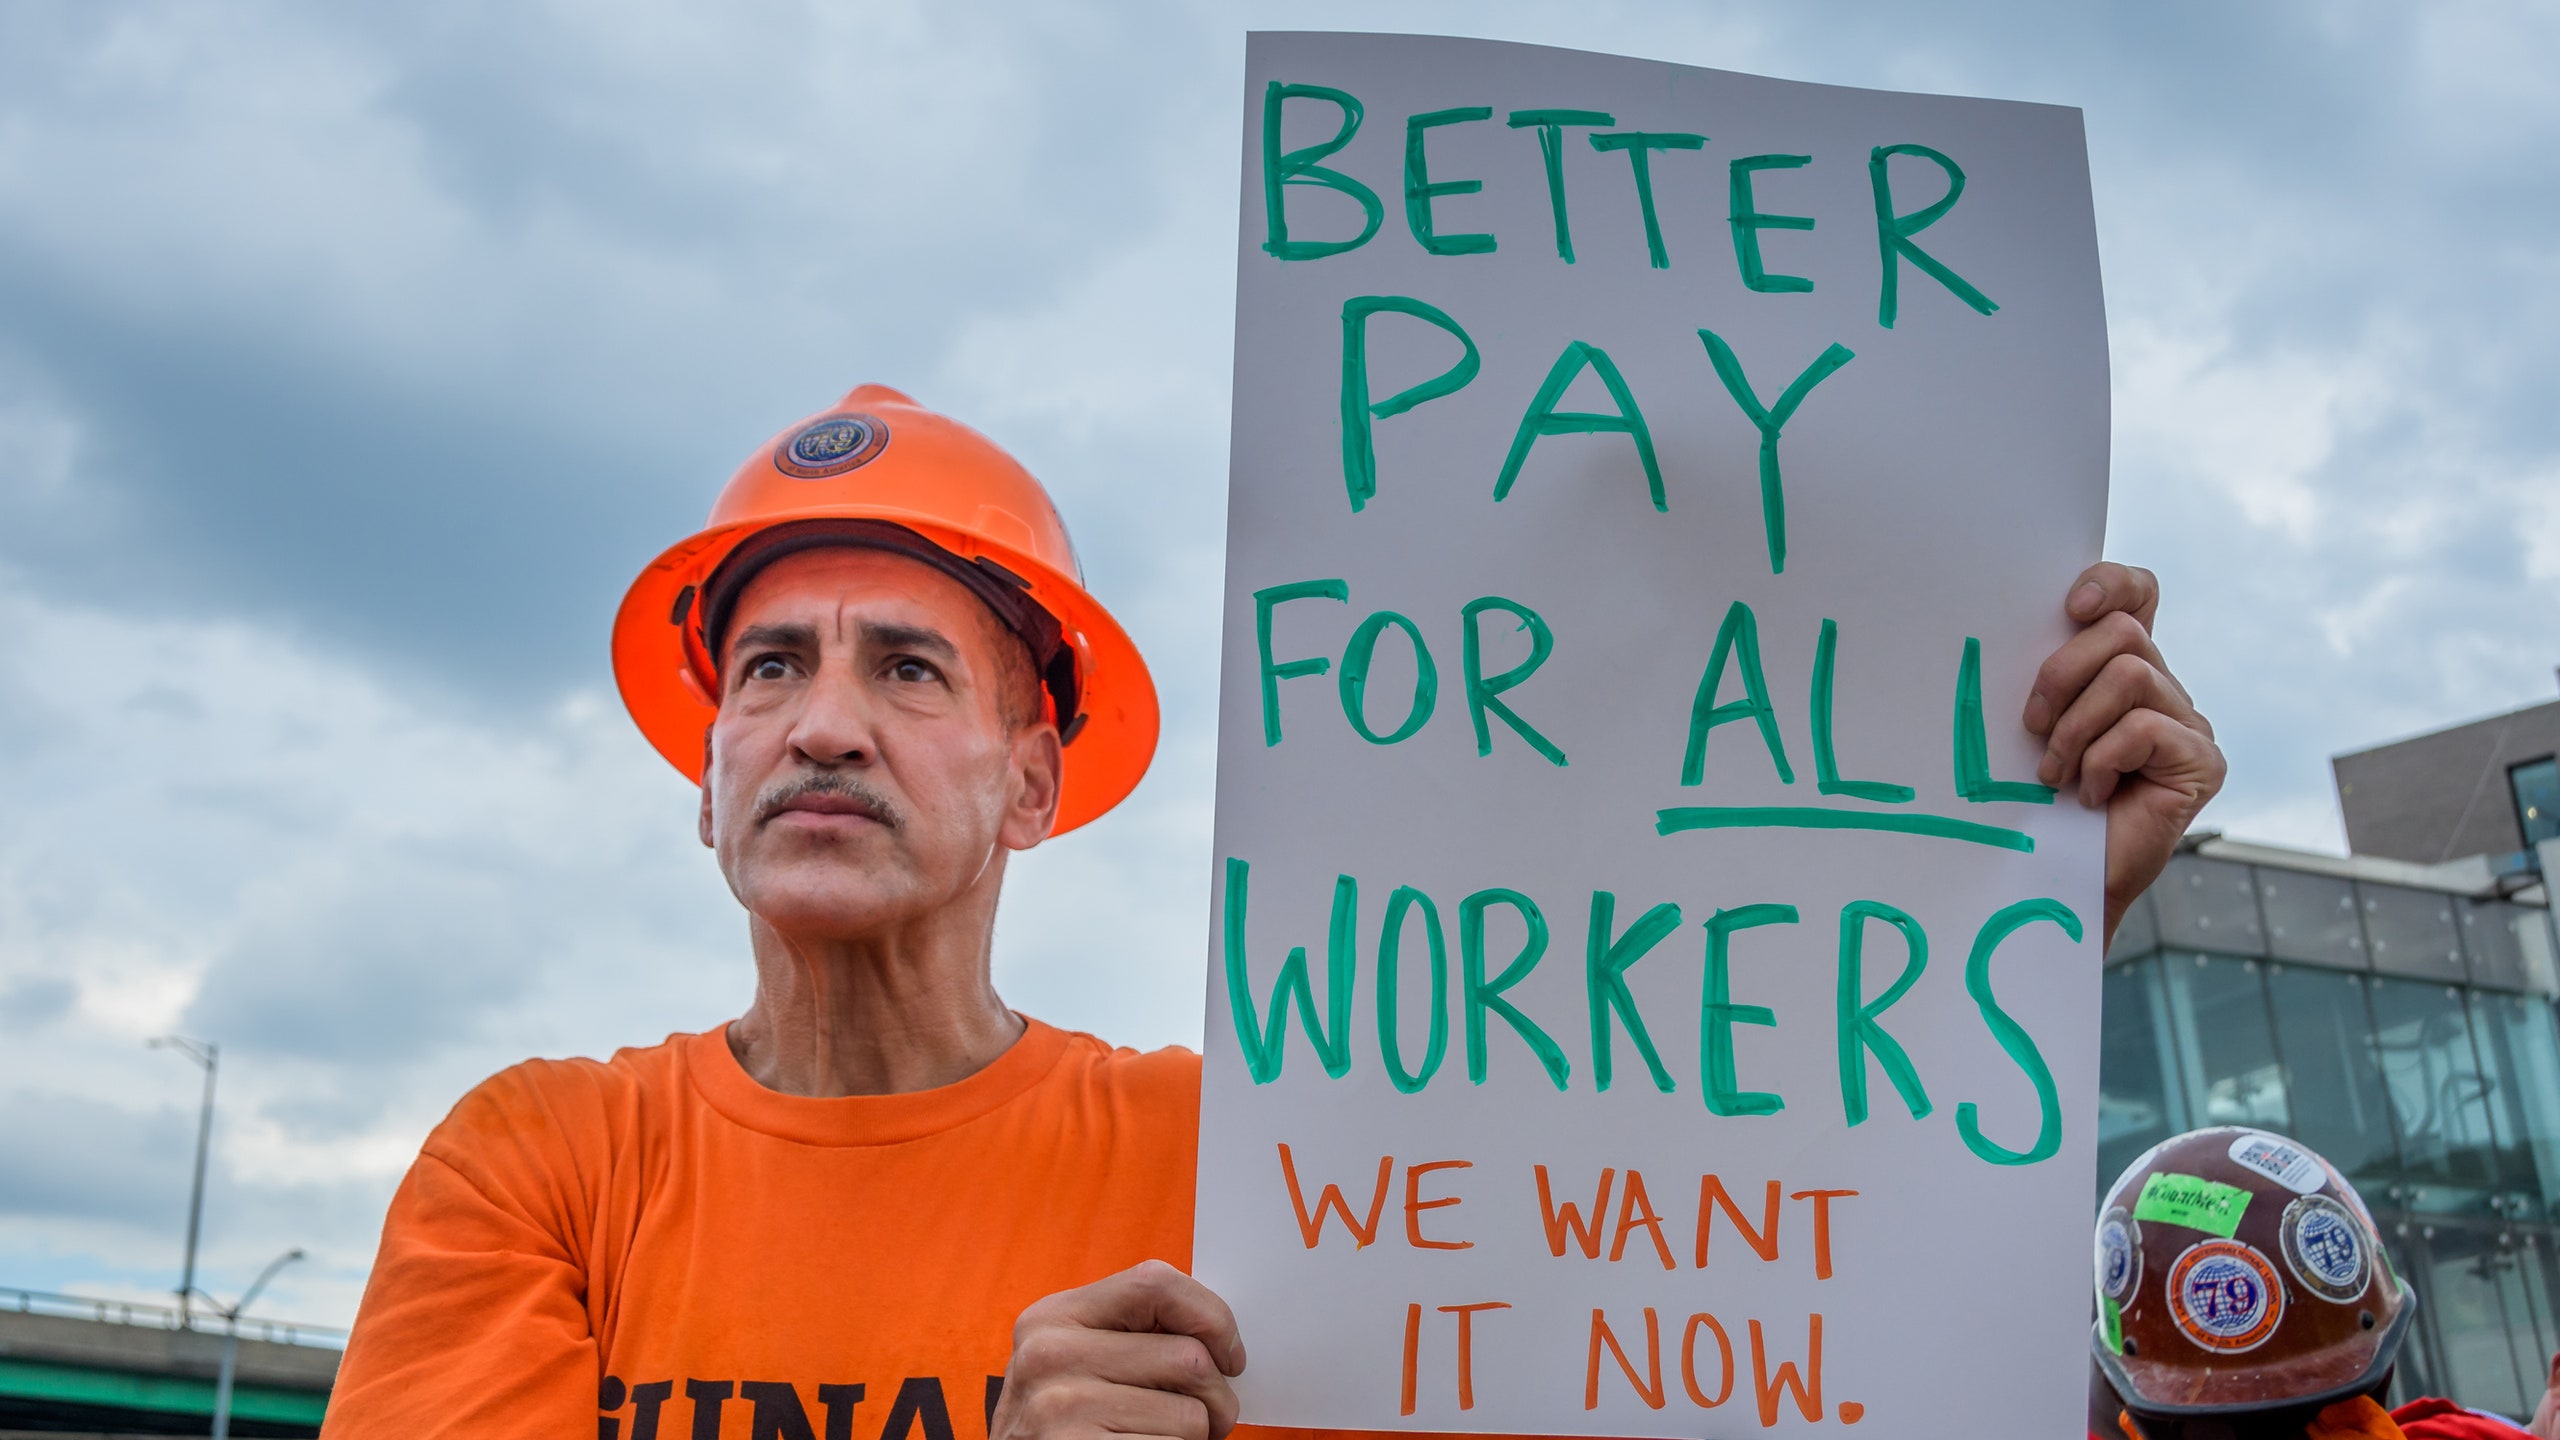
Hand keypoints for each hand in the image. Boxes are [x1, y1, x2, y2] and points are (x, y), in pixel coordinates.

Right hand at [990, 1261, 1246, 1439]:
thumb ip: (1131, 1334)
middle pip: (1188, 1357)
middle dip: (1217, 1397)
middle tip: (1208, 1421)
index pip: (1155, 1282)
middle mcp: (1049, 1354)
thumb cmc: (1066, 1426)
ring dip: (1201, 1437)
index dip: (1211, 1316)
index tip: (1229, 1355)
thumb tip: (1219, 1332)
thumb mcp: (1078, 1362)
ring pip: (1191, 1413)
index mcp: (1053, 1317)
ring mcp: (1059, 1408)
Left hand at [2023, 562, 2224, 947]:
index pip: (2139, 595)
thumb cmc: (2038, 802)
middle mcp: (2165, 689)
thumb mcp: (2035, 726)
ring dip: (2075, 728)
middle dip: (2062, 673)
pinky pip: (2144, 728)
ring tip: (2056, 773)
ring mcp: (2189, 725)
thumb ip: (2046, 678)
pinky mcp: (2202, 762)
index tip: (2070, 607)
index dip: (2112, 584)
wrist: (2059, 877)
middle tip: (2032, 724)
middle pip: (2124, 634)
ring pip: (2129, 677)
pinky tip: (2091, 794)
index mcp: (2124, 670)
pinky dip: (2101, 761)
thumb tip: (2006, 628)